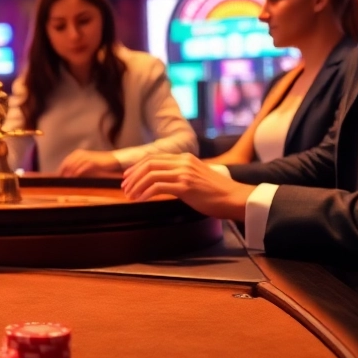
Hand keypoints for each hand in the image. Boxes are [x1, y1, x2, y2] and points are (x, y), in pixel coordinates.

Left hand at [57, 149, 121, 177]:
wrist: (111, 159)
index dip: (61, 169)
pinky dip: (78, 172)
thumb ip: (77, 166)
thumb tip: (67, 174)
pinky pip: (83, 167)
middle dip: (64, 171)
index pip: (66, 161)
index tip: (58, 176)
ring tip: (66, 179)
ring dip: (70, 172)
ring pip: (75, 165)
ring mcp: (87, 157)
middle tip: (61, 179)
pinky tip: (75, 177)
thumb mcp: (86, 162)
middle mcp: (81, 154)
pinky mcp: (92, 162)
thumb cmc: (98, 162)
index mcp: (78, 153)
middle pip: (69, 163)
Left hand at [121, 153, 254, 220]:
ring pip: (151, 174)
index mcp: (185, 158)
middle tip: (124, 186)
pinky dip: (145, 193)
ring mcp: (184, 173)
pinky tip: (140, 200)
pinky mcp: (185, 186)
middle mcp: (183, 162)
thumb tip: (162, 181)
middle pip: (149, 163)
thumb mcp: (196, 176)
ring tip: (130, 195)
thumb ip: (180, 174)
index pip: (154, 157)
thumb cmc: (216, 192)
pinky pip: (158, 187)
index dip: (138, 166)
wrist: (234, 197)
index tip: (128, 176)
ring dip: (136, 185)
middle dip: (133, 175)